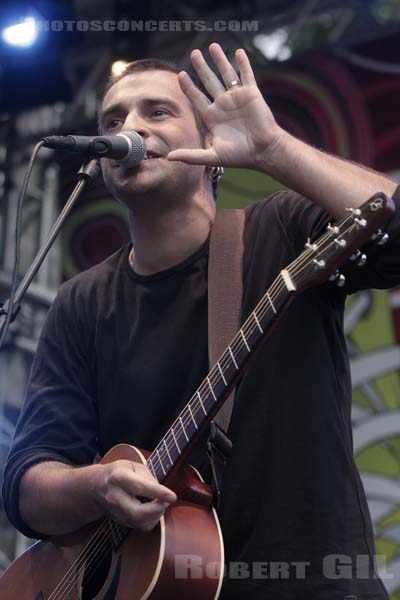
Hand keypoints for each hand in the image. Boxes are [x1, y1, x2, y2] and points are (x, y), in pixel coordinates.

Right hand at [95, 459, 176, 531]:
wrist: (96, 487)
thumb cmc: (118, 472)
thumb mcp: (133, 465)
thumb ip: (147, 477)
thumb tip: (161, 493)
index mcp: (118, 477)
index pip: (139, 487)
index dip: (158, 493)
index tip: (173, 496)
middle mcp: (114, 497)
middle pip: (137, 512)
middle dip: (157, 509)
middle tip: (168, 500)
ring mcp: (115, 512)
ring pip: (139, 522)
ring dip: (156, 515)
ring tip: (160, 502)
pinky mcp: (120, 521)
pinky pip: (140, 526)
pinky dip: (151, 520)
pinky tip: (153, 509)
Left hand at [167, 42, 282, 169]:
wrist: (263, 151)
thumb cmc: (240, 156)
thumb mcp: (212, 156)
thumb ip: (191, 155)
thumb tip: (169, 158)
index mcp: (213, 117)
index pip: (197, 98)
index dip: (189, 87)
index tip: (180, 75)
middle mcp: (223, 105)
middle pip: (209, 82)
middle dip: (201, 67)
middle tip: (194, 53)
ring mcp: (237, 98)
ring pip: (226, 74)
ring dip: (220, 60)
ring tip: (212, 46)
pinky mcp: (252, 94)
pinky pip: (246, 75)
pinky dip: (243, 63)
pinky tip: (238, 52)